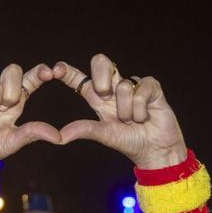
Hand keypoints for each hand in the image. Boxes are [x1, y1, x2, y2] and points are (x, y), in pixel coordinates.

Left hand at [55, 53, 187, 168]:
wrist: (155, 149)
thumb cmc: (129, 141)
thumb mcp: (105, 135)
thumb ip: (85, 130)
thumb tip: (60, 137)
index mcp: (98, 98)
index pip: (80, 80)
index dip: (68, 71)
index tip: (56, 68)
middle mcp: (114, 87)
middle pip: (100, 62)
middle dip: (101, 79)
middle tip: (106, 98)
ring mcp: (132, 85)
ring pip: (122, 86)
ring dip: (127, 111)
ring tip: (133, 120)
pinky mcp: (151, 86)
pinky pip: (140, 92)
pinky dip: (141, 110)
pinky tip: (145, 117)